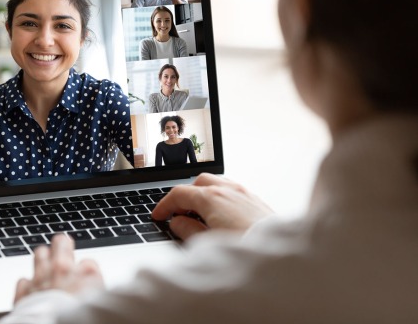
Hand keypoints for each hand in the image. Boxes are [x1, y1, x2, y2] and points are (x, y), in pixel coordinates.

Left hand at [14, 234, 104, 303]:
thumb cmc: (81, 321)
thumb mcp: (99, 301)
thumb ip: (95, 291)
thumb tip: (94, 289)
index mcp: (87, 275)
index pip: (89, 263)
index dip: (87, 272)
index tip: (86, 280)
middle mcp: (63, 271)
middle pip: (61, 243)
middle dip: (62, 246)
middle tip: (63, 250)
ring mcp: (42, 278)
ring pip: (39, 253)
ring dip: (43, 259)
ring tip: (46, 265)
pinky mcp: (25, 291)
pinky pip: (23, 280)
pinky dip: (27, 285)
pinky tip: (31, 291)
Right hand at [151, 173, 273, 239]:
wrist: (281, 258)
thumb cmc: (245, 250)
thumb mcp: (206, 244)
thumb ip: (187, 230)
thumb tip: (177, 223)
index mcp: (211, 198)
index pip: (179, 194)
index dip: (164, 205)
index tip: (158, 216)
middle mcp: (228, 190)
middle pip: (199, 182)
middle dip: (185, 196)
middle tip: (179, 214)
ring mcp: (245, 194)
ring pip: (217, 183)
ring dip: (204, 195)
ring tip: (199, 214)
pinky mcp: (257, 201)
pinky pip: (233, 191)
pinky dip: (220, 198)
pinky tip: (221, 215)